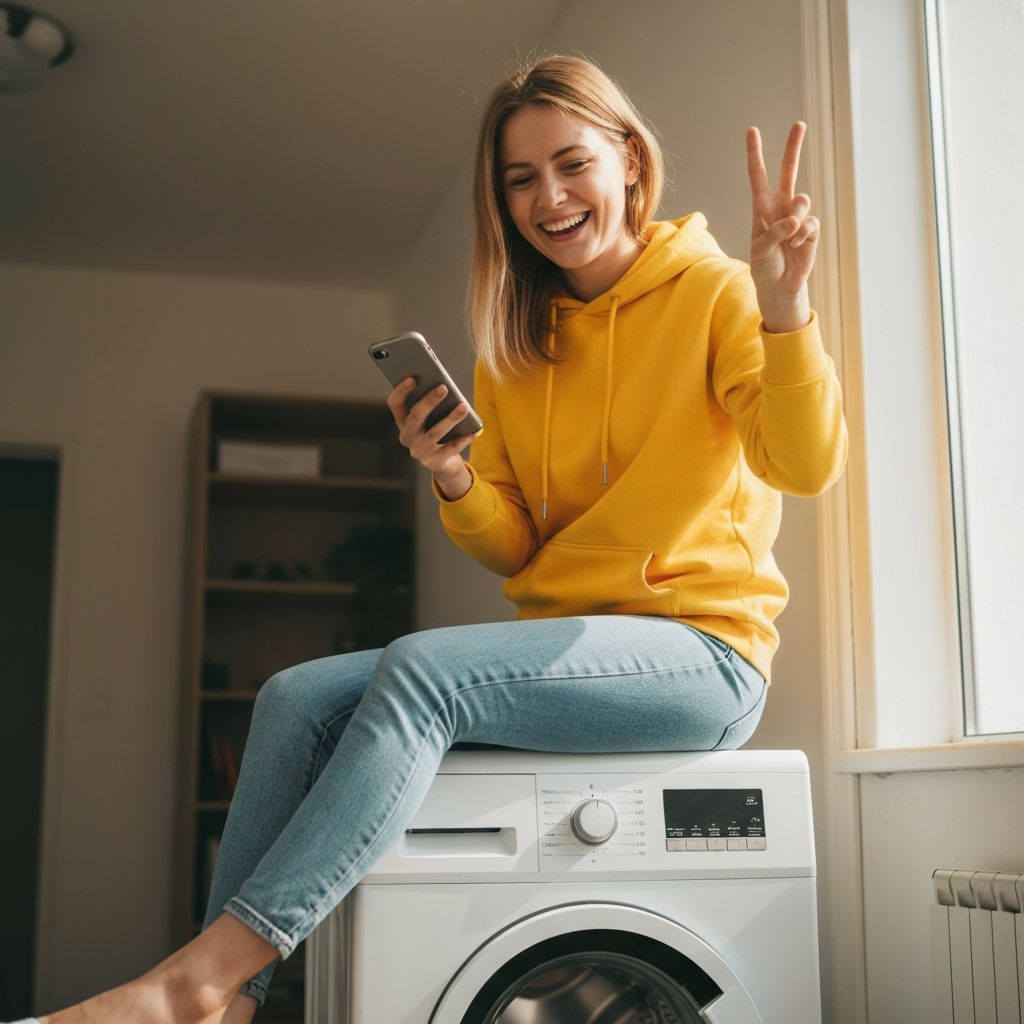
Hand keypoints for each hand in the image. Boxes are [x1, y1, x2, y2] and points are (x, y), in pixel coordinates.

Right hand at [386, 378, 477, 495]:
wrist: (441, 461)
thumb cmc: (435, 429)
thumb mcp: (429, 418)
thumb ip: (431, 404)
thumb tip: (444, 387)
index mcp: (403, 421)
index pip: (395, 404)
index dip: (401, 391)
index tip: (412, 378)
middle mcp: (408, 436)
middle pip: (416, 416)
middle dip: (429, 401)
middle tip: (444, 388)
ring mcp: (420, 450)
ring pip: (435, 433)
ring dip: (451, 418)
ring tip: (464, 406)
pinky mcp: (434, 461)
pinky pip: (451, 448)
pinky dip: (464, 439)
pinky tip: (475, 430)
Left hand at [746, 121, 818, 332]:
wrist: (779, 285)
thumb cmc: (763, 266)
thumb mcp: (760, 250)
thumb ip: (774, 232)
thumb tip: (794, 220)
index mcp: (761, 207)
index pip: (757, 175)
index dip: (755, 154)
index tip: (752, 131)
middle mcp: (780, 206)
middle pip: (788, 170)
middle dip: (793, 147)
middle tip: (799, 124)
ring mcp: (797, 216)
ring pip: (802, 199)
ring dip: (795, 217)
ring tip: (789, 236)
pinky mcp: (811, 228)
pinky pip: (810, 223)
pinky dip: (802, 236)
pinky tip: (796, 246)